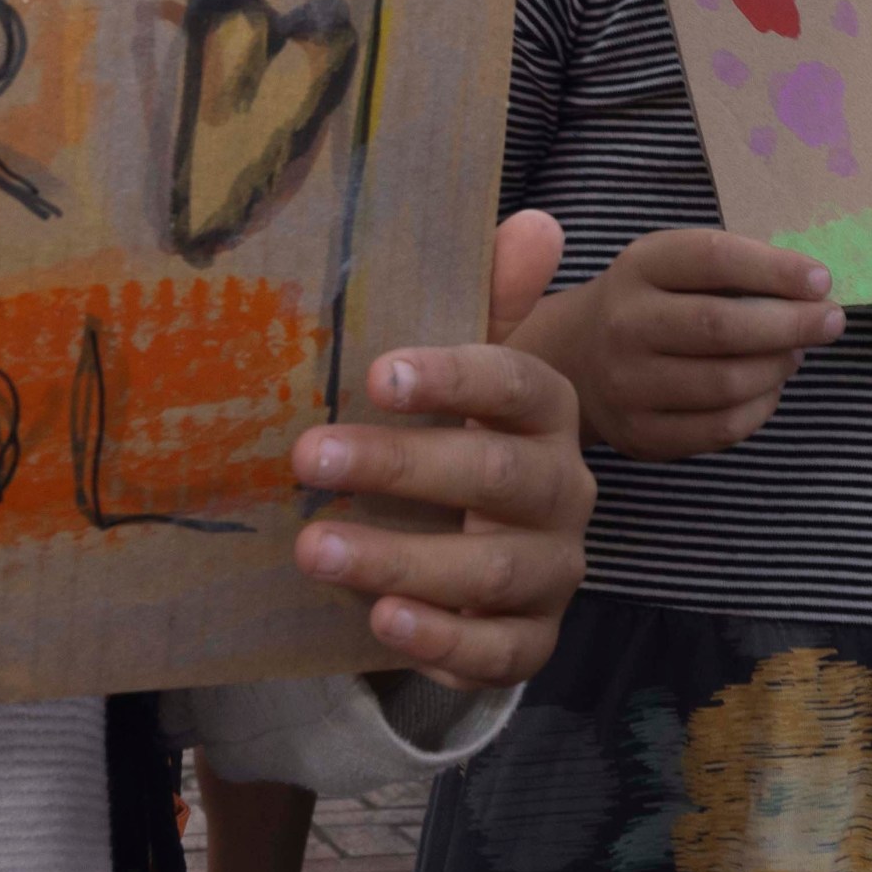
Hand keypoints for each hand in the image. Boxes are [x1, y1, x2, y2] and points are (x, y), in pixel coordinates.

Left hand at [286, 212, 593, 687]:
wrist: (479, 541)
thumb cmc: (458, 434)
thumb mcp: (458, 367)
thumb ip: (486, 297)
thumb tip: (537, 221)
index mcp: (549, 409)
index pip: (518, 384)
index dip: (455, 378)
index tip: (377, 373)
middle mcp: (564, 487)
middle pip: (496, 475)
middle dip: (400, 467)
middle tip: (307, 457)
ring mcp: (554, 568)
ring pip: (491, 569)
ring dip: (399, 558)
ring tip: (313, 547)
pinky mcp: (532, 636)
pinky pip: (501, 650)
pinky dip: (443, 640)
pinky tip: (382, 620)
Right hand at [505, 225, 839, 458]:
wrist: (575, 357)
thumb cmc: (651, 300)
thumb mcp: (673, 264)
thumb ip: (732, 269)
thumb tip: (812, 290)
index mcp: (640, 267)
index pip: (713, 259)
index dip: (775, 269)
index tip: (822, 281)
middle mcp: (625, 323)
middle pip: (722, 327)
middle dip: (791, 324)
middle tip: (831, 321)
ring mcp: (628, 384)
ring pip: (727, 383)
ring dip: (778, 368)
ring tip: (794, 353)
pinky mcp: (641, 433)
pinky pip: (720, 429)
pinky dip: (760, 408)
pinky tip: (768, 388)